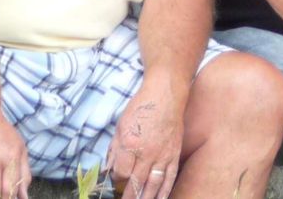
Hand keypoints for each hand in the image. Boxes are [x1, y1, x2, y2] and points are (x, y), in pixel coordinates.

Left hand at [106, 79, 186, 198]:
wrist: (166, 94)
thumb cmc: (141, 107)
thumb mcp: (121, 125)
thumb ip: (114, 150)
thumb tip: (107, 169)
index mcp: (131, 144)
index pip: (121, 172)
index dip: (116, 178)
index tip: (115, 178)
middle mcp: (147, 153)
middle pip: (136, 183)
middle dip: (129, 196)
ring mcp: (163, 155)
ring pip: (154, 184)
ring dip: (145, 198)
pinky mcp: (174, 154)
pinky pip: (170, 177)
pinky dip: (165, 191)